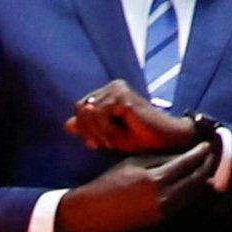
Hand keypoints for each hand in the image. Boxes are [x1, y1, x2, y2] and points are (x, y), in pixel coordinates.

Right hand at [51, 139, 221, 231]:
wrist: (94, 211)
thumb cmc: (110, 181)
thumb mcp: (134, 163)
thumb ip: (159, 159)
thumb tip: (182, 155)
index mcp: (156, 180)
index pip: (186, 164)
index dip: (199, 154)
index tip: (206, 145)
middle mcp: (163, 198)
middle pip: (193, 181)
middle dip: (205, 167)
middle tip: (211, 155)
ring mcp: (163, 211)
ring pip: (190, 194)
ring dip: (200, 180)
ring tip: (205, 167)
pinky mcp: (159, 219)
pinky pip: (181, 203)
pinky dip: (190, 191)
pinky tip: (192, 183)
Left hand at [70, 82, 205, 158]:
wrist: (164, 140)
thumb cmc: (139, 138)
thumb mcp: (108, 136)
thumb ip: (88, 128)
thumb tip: (67, 125)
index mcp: (109, 92)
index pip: (80, 107)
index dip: (83, 128)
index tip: (95, 145)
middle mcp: (113, 86)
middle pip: (81, 108)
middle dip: (88, 131)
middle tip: (103, 144)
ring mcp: (118, 89)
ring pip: (89, 113)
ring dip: (100, 133)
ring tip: (114, 140)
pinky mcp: (123, 97)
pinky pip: (100, 116)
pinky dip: (106, 131)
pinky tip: (119, 136)